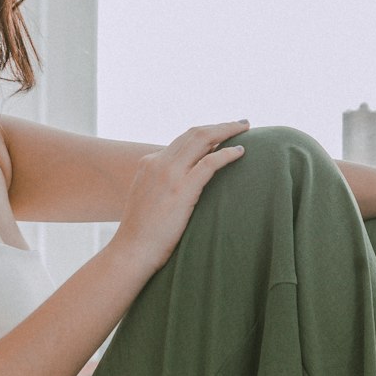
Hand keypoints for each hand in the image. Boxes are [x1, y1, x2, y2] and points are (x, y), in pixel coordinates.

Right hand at [114, 121, 248, 275]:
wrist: (131, 251)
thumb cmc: (143, 234)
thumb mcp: (149, 200)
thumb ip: (163, 186)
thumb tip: (185, 187)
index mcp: (149, 163)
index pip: (182, 140)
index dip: (206, 135)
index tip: (224, 135)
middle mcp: (158, 162)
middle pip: (194, 134)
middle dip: (220, 126)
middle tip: (242, 123)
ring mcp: (169, 174)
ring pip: (202, 139)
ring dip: (226, 130)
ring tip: (245, 129)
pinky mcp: (181, 189)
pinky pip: (209, 163)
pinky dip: (227, 154)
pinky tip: (240, 152)